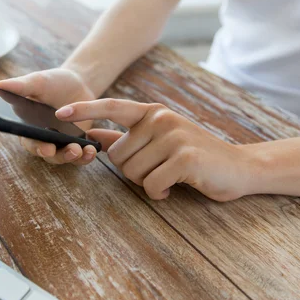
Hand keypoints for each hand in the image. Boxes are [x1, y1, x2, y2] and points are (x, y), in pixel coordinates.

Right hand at [0, 68, 98, 164]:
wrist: (78, 83)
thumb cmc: (52, 82)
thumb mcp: (37, 81)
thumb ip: (17, 86)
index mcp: (27, 126)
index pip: (29, 141)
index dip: (37, 147)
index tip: (47, 148)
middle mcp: (42, 139)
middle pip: (47, 155)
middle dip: (59, 156)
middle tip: (71, 150)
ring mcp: (60, 143)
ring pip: (64, 157)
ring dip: (74, 157)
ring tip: (85, 150)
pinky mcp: (77, 144)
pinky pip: (80, 156)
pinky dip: (86, 156)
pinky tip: (93, 150)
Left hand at [55, 99, 255, 200]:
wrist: (239, 167)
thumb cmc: (194, 156)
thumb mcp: (160, 141)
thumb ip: (127, 137)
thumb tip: (94, 137)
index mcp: (152, 112)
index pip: (112, 107)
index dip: (84, 110)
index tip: (59, 113)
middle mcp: (161, 118)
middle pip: (117, 155)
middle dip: (131, 171)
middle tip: (157, 170)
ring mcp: (173, 136)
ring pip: (132, 171)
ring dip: (147, 183)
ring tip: (169, 176)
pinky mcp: (184, 157)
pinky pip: (152, 184)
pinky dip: (159, 193)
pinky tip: (175, 186)